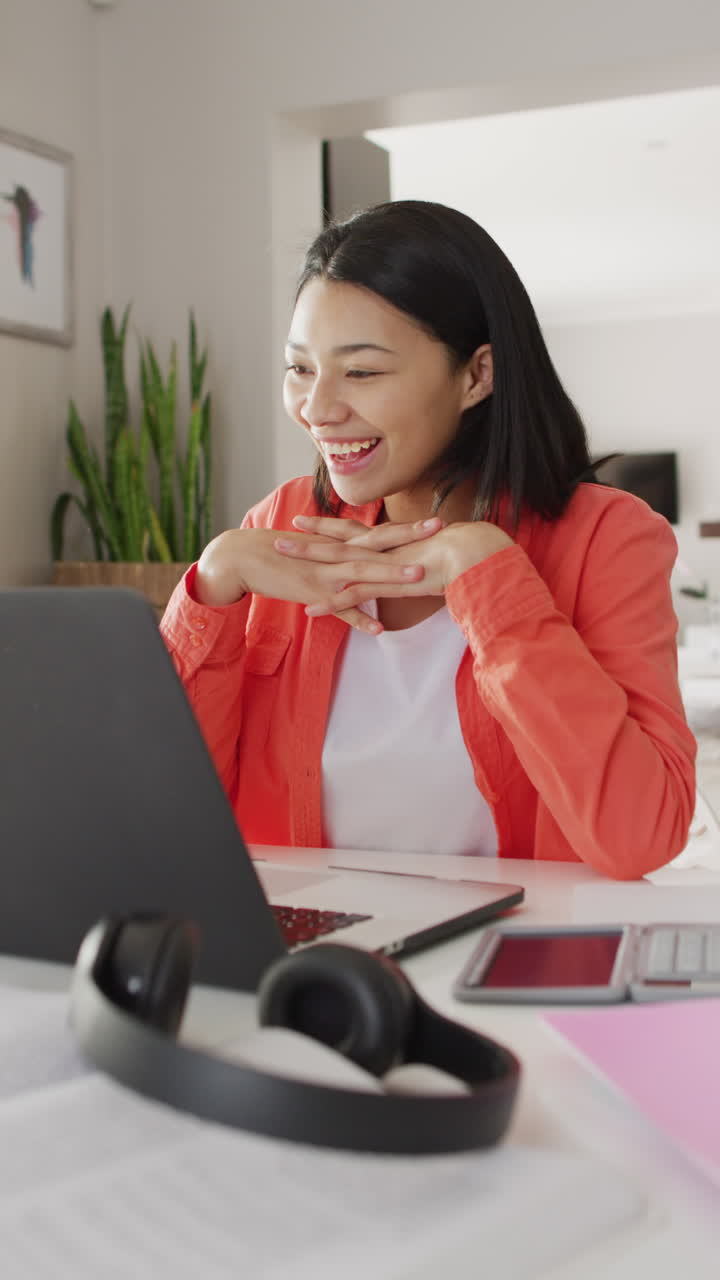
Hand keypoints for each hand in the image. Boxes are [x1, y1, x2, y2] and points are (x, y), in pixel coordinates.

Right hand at [193, 517, 446, 632]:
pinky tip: (379, 629)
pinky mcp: (313, 593)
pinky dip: (359, 618)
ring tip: (418, 576)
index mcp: (342, 544)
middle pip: (380, 544)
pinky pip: (341, 609)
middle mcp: (338, 555)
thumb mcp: (318, 550)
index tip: (438, 521)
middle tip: (440, 528)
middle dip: (411, 538)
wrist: (245, 557)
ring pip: (364, 574)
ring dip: (391, 574)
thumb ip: (342, 554)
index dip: (409, 527)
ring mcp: (326, 574)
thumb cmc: (283, 553)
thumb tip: (363, 557)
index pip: (381, 533)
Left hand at [277, 518, 512, 618]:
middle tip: (281, 534)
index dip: (331, 526)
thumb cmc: (465, 551)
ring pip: (337, 562)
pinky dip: (330, 603)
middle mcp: (382, 550)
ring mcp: (382, 565)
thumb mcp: (437, 553)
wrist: (474, 552)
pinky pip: (353, 596)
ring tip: (281, 558)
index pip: (355, 531)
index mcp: (391, 542)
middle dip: (309, 539)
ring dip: (308, 561)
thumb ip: (423, 556)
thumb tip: (423, 559)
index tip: (309, 521)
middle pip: (337, 542)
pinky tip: (309, 610)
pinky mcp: (387, 584)